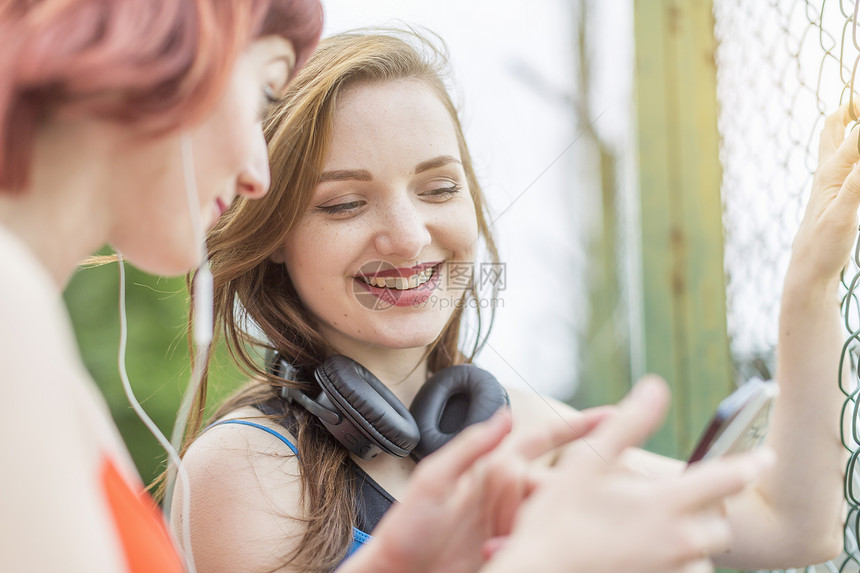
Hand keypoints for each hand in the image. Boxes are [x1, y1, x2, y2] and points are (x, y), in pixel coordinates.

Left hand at [338, 405, 610, 572]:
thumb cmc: (407, 529)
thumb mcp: (433, 481)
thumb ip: (469, 447)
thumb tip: (504, 414)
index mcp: (490, 471)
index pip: (540, 442)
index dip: (574, 428)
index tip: (610, 415)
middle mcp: (507, 497)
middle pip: (554, 484)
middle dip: (575, 489)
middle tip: (593, 497)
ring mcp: (512, 528)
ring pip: (551, 518)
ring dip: (553, 525)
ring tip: (526, 536)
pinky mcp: (513, 554)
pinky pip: (541, 547)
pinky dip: (548, 549)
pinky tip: (552, 555)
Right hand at [485, 377, 774, 572]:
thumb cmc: (557, 518)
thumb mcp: (587, 461)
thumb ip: (628, 423)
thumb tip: (656, 387)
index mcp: (663, 504)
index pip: (727, 478)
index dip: (751, 464)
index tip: (767, 457)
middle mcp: (677, 542)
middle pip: (720, 524)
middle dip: (710, 509)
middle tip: (687, 499)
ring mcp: (670, 571)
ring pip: (704, 556)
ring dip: (692, 541)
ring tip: (659, 530)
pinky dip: (677, 562)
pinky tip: (648, 552)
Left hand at [790, 103, 859, 288]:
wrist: (809, 268)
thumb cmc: (823, 245)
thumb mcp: (843, 217)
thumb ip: (856, 185)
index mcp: (831, 173)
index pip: (855, 134)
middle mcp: (828, 170)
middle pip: (834, 125)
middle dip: (852, 107)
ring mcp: (830, 180)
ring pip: (838, 140)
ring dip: (851, 122)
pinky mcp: (835, 191)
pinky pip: (845, 159)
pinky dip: (854, 145)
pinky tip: (856, 149)